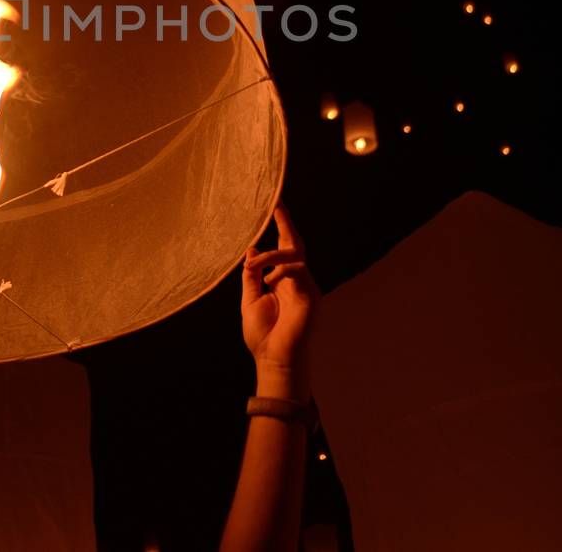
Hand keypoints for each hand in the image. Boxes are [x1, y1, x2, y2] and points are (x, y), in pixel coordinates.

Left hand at [241, 204, 319, 400]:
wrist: (274, 360)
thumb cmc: (263, 335)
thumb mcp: (250, 300)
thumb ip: (252, 275)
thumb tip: (252, 249)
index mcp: (282, 281)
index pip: (283, 248)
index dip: (280, 227)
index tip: (273, 205)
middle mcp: (297, 280)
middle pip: (295, 244)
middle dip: (286, 222)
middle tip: (277, 201)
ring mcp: (306, 287)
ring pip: (294, 255)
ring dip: (271, 256)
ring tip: (253, 265)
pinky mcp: (311, 296)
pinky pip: (297, 271)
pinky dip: (279, 270)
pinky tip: (268, 282)